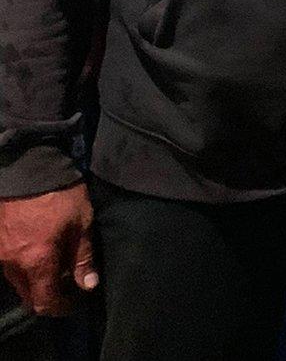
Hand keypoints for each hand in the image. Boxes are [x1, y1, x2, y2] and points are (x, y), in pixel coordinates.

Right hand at [0, 182, 96, 316]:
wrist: (30, 167)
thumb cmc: (60, 194)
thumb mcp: (81, 223)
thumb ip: (83, 257)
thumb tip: (88, 284)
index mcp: (36, 262)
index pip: (44, 301)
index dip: (60, 307)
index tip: (73, 302)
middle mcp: (13, 264)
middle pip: (27, 295)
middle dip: (46, 296)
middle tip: (66, 286)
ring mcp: (0, 253)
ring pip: (16, 281)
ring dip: (34, 281)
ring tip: (54, 267)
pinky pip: (8, 265)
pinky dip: (23, 267)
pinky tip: (38, 253)